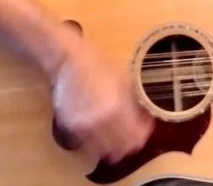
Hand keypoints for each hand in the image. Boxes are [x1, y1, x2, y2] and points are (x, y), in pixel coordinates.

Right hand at [50, 41, 154, 163]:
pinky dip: (93, 142)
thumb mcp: (124, 82)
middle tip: (129, 133)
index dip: (143, 133)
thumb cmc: (99, 66)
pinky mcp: (70, 128)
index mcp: (118, 108)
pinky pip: (86, 144)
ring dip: (110, 146)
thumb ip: (134, 105)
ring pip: (102, 151)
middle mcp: (101, 121)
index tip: (144, 126)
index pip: (137, 137)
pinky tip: (97, 129)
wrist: (68, 61)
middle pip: (120, 149)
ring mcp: (84, 127)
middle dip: (128, 143)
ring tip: (112, 133)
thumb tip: (144, 120)